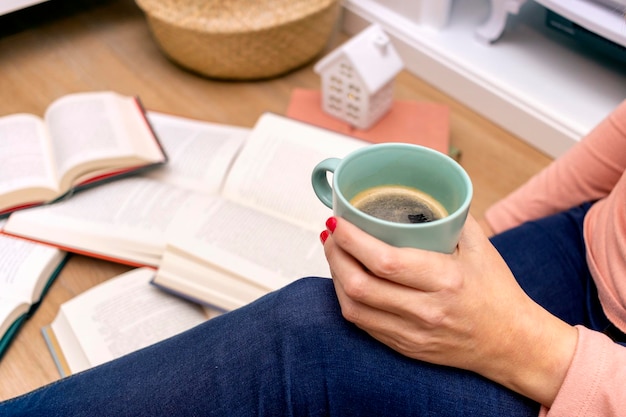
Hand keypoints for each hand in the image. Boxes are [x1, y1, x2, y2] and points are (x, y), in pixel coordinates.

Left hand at [321, 215, 576, 406]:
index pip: (384, 260)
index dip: (351, 240)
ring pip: (354, 308)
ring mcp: (413, 334)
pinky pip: (364, 325)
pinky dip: (348, 299)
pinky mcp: (406, 347)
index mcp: (446, 280)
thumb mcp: (482, 247)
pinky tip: (346, 280)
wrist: (513, 344)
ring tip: (334, 253)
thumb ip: (452, 216)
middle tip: (330, 234)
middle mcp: (426, 310)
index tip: (337, 222)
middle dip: (335, 255)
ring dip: (335, 278)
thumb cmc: (497, 291)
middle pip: (360, 285)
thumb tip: (423, 189)